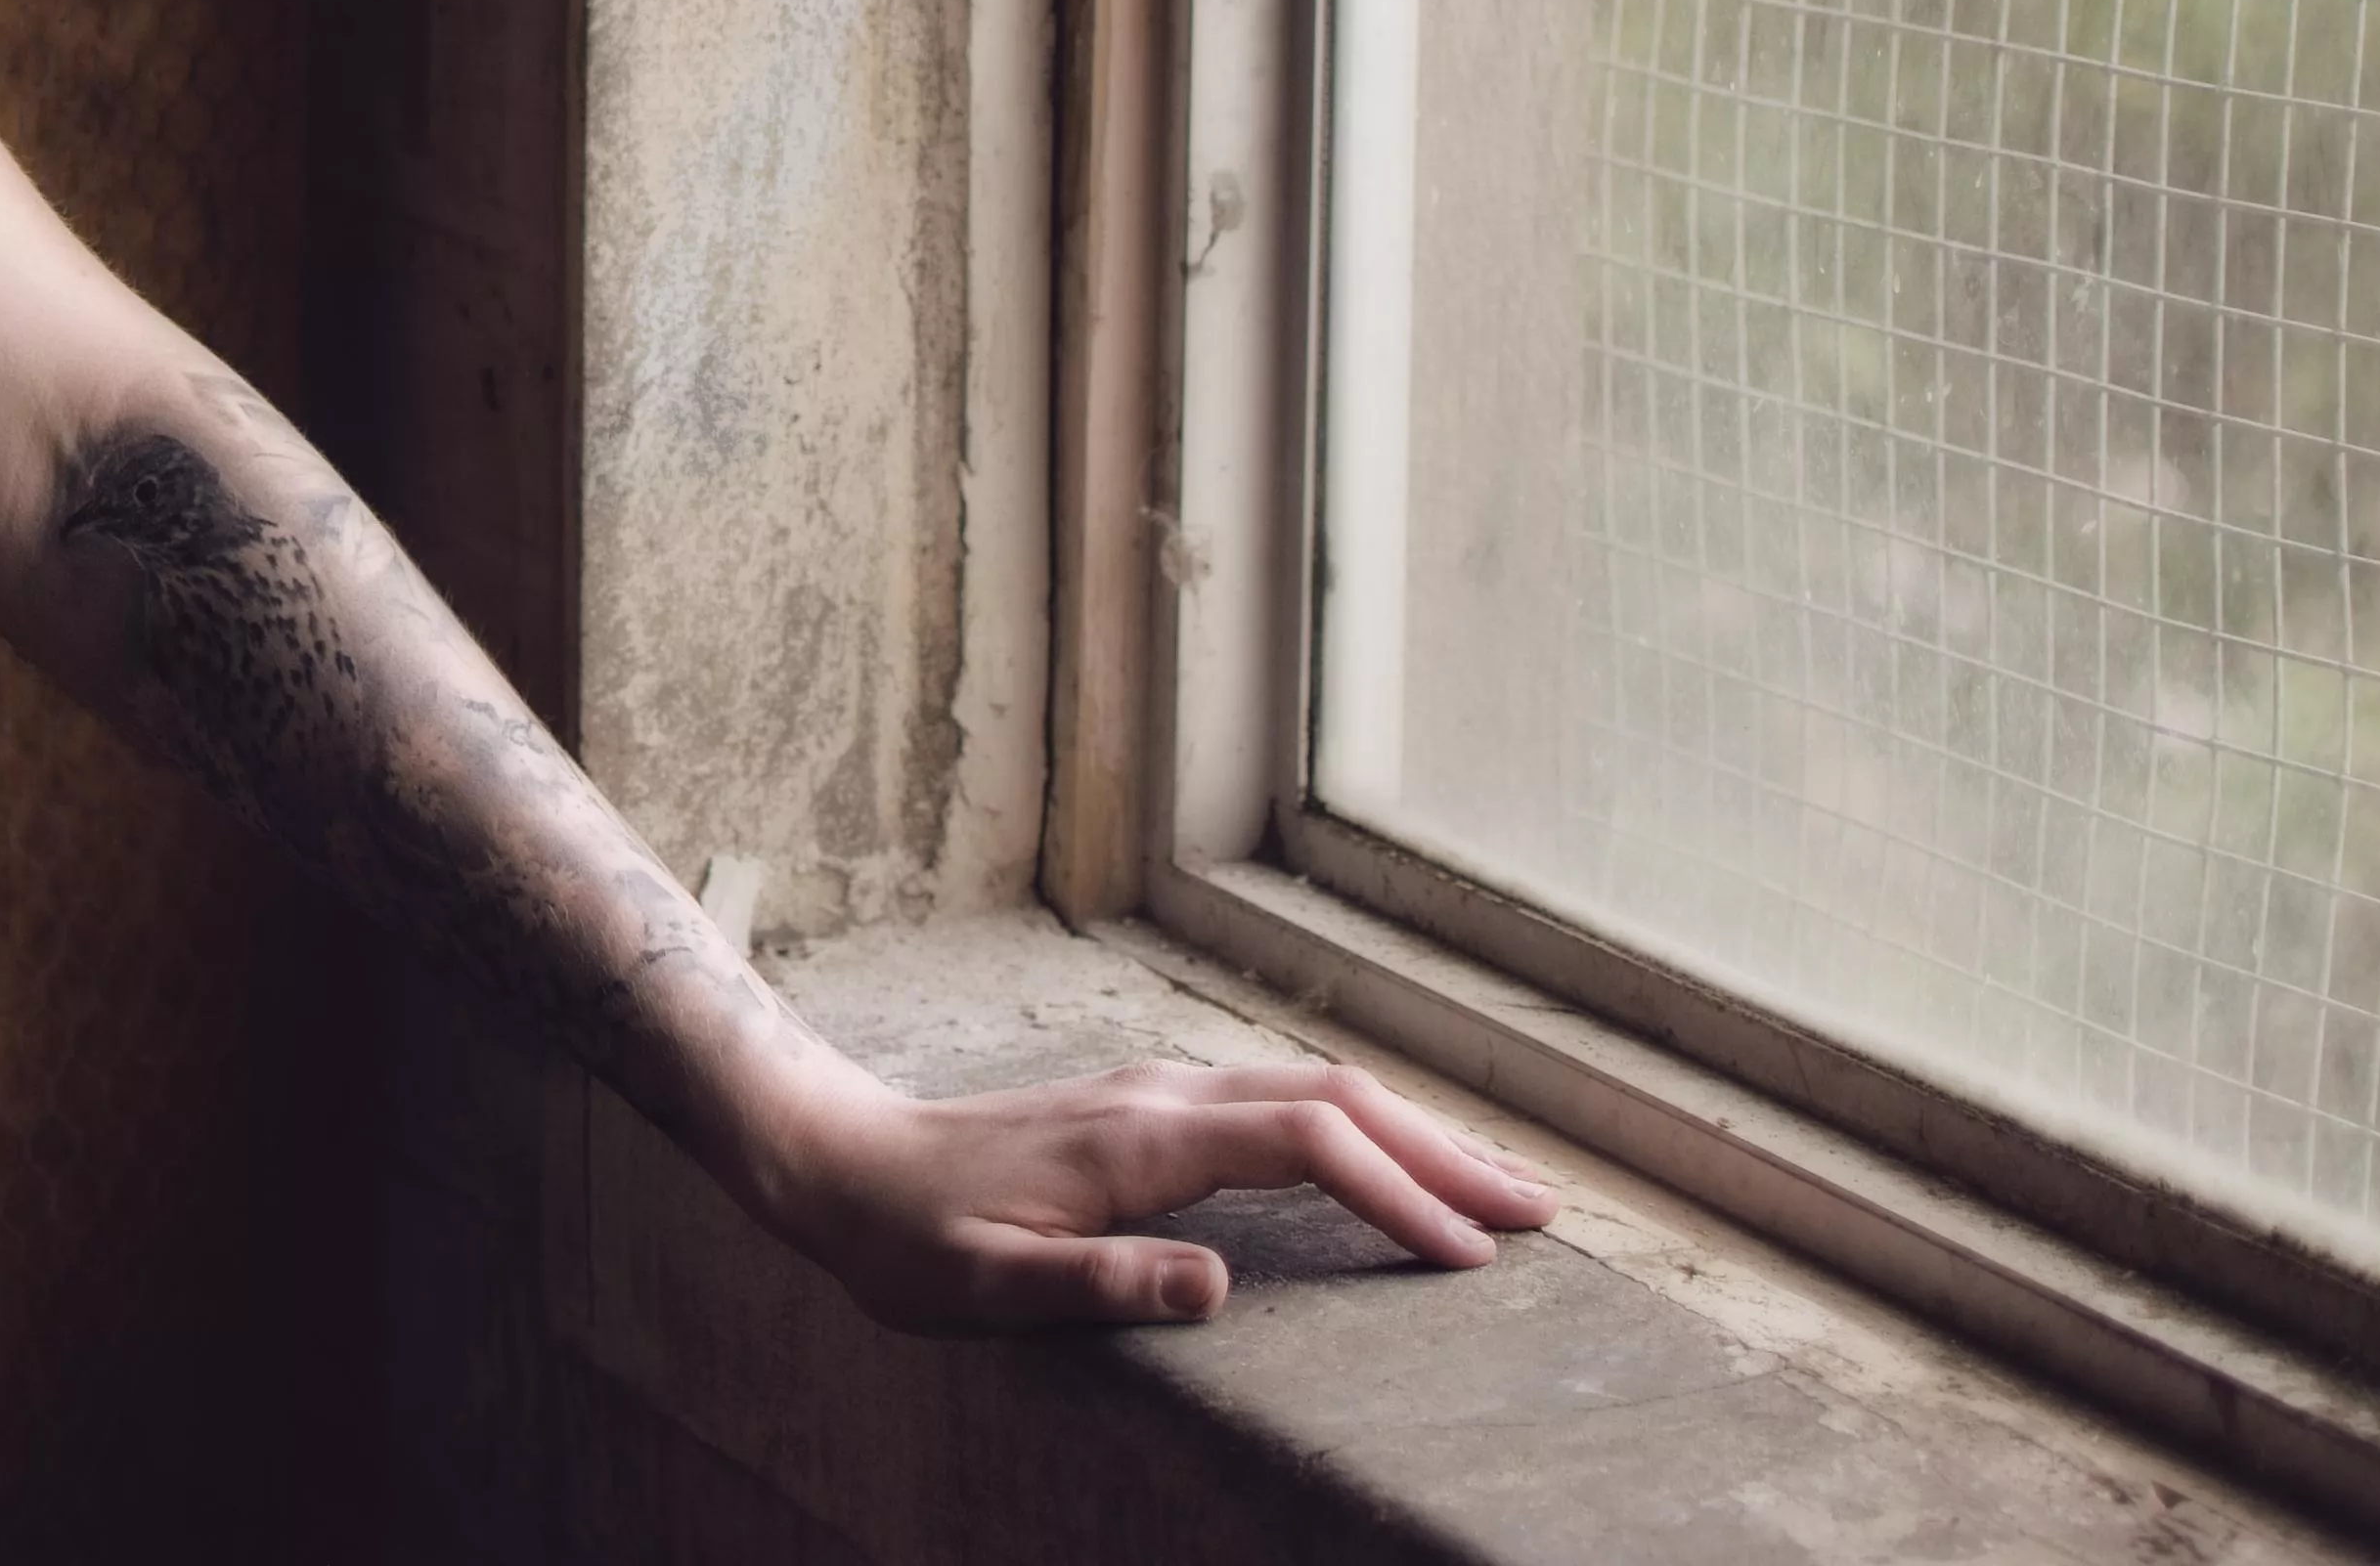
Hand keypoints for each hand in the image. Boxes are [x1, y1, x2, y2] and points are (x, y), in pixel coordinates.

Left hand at [754, 1053, 1560, 1328]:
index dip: (1395, 1194)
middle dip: (1443, 1152)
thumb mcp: (985, 1287)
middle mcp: (1164, 1096)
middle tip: (1541, 1213)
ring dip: (1413, 1134)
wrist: (838, 1160)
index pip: (1306, 1144)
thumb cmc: (907, 1239)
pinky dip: (1361, 1131)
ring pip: (1318, 1091)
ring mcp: (1160, 1093)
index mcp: (1141, 1139)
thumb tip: (1217, 1286)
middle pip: (1338, 1100)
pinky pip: (1284, 1104)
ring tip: (1498, 1191)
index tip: (1469, 1256)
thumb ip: (1098, 1284)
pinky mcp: (1152, 1107)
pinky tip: (1389, 1166)